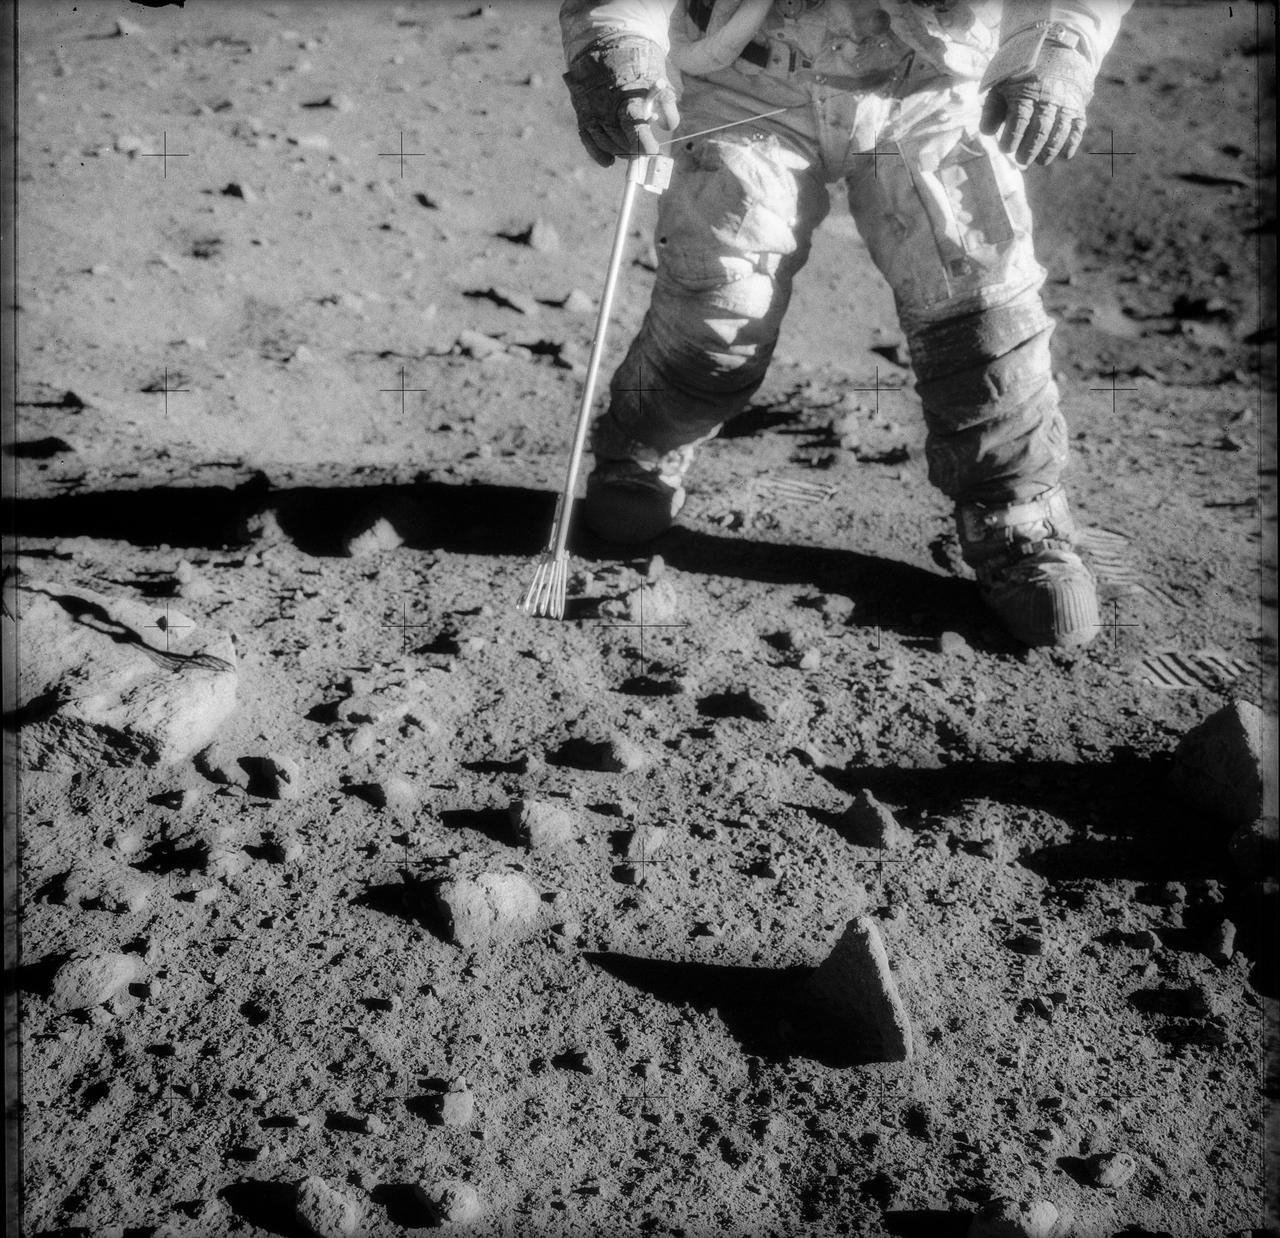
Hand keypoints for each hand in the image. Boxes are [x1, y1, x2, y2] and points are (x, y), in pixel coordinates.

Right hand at [564, 36, 679, 166]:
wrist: (606, 42)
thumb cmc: (637, 62)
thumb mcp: (658, 76)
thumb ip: (666, 103)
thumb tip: (667, 126)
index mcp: (626, 96)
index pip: (634, 126)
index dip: (643, 143)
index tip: (652, 152)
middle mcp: (606, 106)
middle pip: (621, 141)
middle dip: (635, 150)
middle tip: (646, 149)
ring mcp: (592, 110)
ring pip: (607, 143)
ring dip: (621, 150)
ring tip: (631, 146)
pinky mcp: (582, 112)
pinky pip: (588, 140)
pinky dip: (599, 154)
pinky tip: (609, 161)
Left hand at [980, 41, 1093, 167]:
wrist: (1057, 46)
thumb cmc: (1022, 73)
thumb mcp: (1002, 83)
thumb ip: (992, 108)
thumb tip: (987, 132)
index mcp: (1026, 92)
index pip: (1019, 119)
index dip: (1012, 137)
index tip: (1006, 148)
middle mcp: (1048, 98)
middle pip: (1040, 129)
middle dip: (1030, 149)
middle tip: (1022, 159)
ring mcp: (1065, 103)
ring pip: (1059, 131)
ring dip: (1050, 150)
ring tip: (1040, 160)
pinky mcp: (1078, 106)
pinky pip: (1078, 127)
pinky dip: (1072, 142)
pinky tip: (1064, 154)